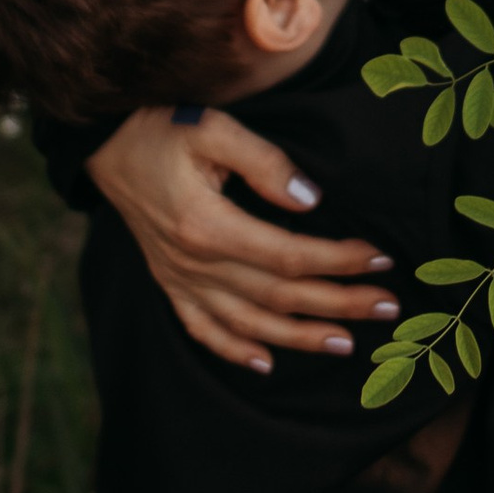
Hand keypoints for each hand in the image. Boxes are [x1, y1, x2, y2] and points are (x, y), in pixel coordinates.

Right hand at [86, 105, 401, 375]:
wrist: (104, 142)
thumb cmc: (162, 128)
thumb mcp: (213, 129)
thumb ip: (264, 162)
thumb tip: (309, 199)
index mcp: (207, 225)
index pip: (289, 254)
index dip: (338, 260)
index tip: (380, 258)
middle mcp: (193, 263)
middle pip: (279, 294)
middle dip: (339, 303)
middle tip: (388, 307)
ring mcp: (179, 279)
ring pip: (249, 321)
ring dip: (299, 338)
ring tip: (345, 344)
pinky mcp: (169, 283)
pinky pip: (202, 329)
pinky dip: (233, 350)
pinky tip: (265, 363)